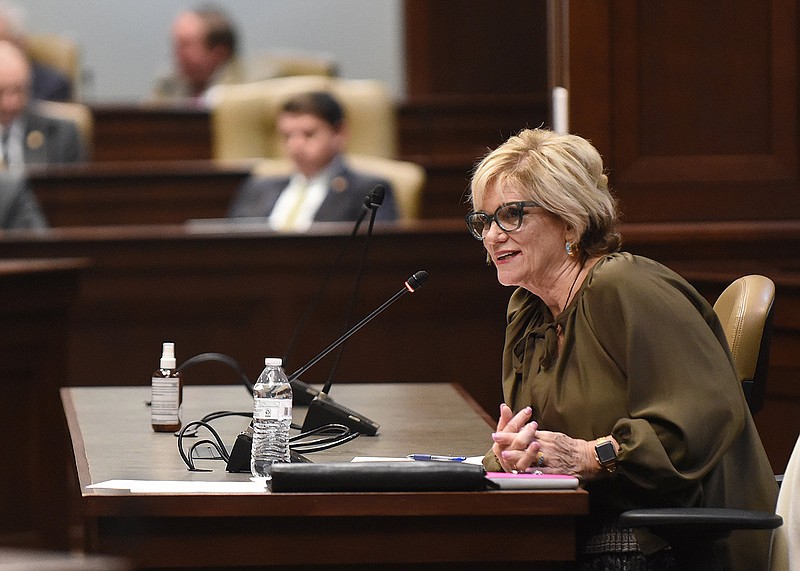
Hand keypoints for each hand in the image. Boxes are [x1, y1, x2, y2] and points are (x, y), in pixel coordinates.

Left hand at [491, 403, 610, 479]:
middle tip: (497, 441)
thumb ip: (538, 435)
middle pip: (525, 443)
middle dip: (510, 442)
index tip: (497, 433)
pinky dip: (532, 472)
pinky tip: (521, 473)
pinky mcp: (556, 472)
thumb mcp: (554, 436)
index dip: (510, 433)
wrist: (588, 457)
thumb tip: (521, 431)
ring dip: (517, 456)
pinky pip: (543, 472)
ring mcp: (552, 459)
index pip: (524, 433)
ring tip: (505, 456)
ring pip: (532, 457)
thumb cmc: (570, 447)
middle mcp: (547, 447)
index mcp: (546, 437)